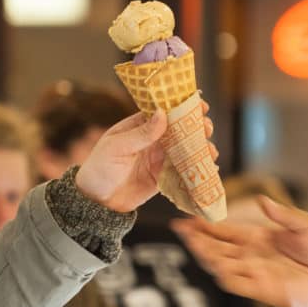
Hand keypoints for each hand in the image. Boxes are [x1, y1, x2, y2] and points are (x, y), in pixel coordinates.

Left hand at [75, 102, 216, 213]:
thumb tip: (162, 113)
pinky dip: (196, 166)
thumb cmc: (100, 168)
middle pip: (179, 129)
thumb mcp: (117, 147)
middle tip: (207, 128)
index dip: (182, 106)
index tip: (199, 105)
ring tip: (210, 150)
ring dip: (199, 147)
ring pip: (184, 148)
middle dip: (196, 127)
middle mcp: (152, 140)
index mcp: (139, 125)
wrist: (96, 202)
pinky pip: (183, 169)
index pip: (164, 111)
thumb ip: (141, 133)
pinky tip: (208, 166)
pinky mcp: (163, 176)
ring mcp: (159, 158)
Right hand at [173, 196, 307, 306]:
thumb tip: (263, 201)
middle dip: (199, 238)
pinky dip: (226, 276)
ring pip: (223, 264)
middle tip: (180, 228)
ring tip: (191, 242)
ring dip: (207, 254)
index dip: (208, 224)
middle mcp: (253, 256)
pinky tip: (215, 266)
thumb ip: (285, 215)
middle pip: (218, 247)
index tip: (189, 216)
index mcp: (260, 239)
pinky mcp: (263, 290)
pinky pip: (239, 284)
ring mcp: (256, 274)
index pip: (227, 231)